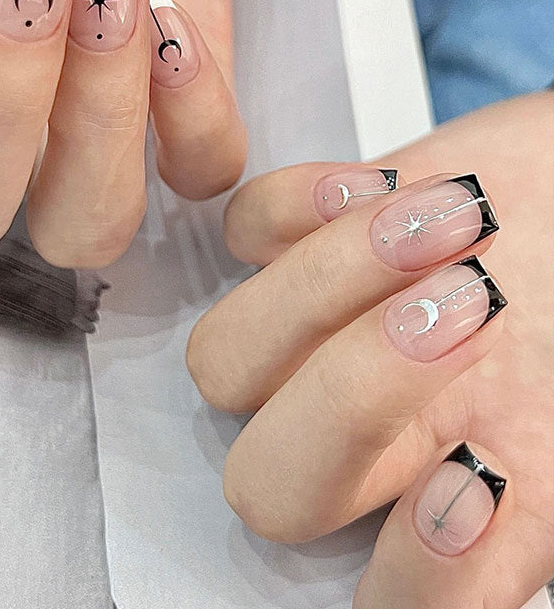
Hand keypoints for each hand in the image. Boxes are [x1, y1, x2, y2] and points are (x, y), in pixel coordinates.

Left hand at [187, 91, 553, 607]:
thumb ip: (531, 489)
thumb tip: (486, 493)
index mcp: (444, 495)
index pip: (391, 596)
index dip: (424, 571)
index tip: (489, 481)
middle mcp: (354, 428)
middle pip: (268, 484)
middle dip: (355, 397)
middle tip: (475, 307)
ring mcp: (305, 333)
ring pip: (226, 358)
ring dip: (326, 287)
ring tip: (458, 222)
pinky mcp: (291, 235)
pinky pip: (242, 229)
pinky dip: (294, 207)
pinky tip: (382, 183)